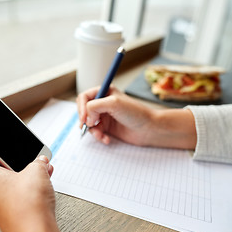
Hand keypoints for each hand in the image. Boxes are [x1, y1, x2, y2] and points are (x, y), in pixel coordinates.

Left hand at [0, 145, 60, 231]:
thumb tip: (40, 161)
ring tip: (38, 169)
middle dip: (13, 159)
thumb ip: (38, 161)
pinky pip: (10, 191)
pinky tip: (38, 183)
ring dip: (21, 172)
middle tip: (26, 154)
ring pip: (5, 179)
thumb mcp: (37, 171)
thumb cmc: (28, 207)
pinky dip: (22, 185)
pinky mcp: (3, 210)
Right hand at [76, 86, 195, 148]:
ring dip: (93, 131)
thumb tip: (86, 117)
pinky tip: (106, 139)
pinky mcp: (107, 127)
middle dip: (85, 120)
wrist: (150, 129)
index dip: (81, 107)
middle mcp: (103, 103)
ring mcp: (105, 116)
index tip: (84, 118)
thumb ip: (94, 106)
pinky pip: (96, 132)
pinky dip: (99, 136)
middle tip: (89, 126)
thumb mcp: (113, 103)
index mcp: (105, 92)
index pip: (84, 97)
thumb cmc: (136, 113)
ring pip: (88, 123)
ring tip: (101, 135)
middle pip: (84, 110)